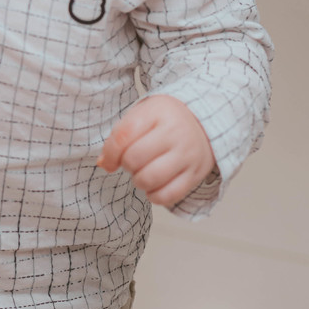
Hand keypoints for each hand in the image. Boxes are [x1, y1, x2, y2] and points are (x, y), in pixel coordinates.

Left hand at [97, 95, 214, 208]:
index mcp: (158, 112)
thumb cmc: (165, 120)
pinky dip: (154, 196)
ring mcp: (187, 155)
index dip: (109, 153)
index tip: (109, 160)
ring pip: (150, 179)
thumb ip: (120, 135)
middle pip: (134, 159)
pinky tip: (155, 185)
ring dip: (139, 181)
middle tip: (133, 161)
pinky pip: (168, 196)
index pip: (123, 136)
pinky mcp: (195, 175)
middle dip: (126, 165)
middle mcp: (176, 132)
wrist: (205, 123)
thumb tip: (103, 163)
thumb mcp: (142, 115)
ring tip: (143, 173)